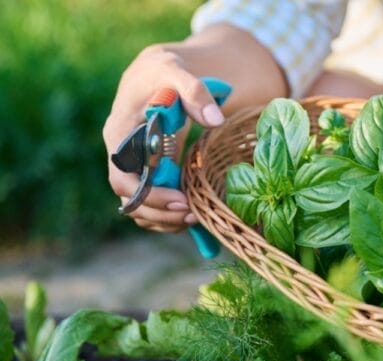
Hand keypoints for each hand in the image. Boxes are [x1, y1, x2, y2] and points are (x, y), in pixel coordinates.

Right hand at [102, 44, 224, 232]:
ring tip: (195, 219)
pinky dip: (167, 214)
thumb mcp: (177, 72)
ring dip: (163, 218)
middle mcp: (120, 154)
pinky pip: (151, 202)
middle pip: (129, 197)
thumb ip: (196, 92)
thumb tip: (215, 120)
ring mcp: (133, 166)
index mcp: (119, 132)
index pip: (122, 176)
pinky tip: (191, 214)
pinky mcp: (147, 172)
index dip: (148, 194)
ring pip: (138, 205)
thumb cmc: (164, 71)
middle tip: (192, 216)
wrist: (157, 74)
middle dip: (159, 212)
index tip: (181, 201)